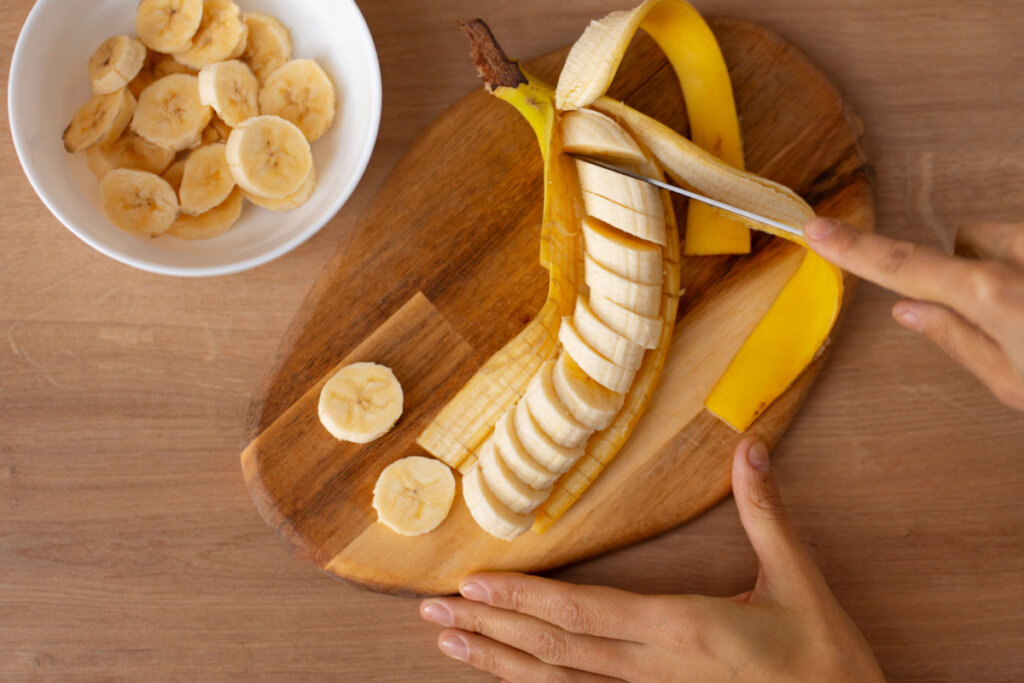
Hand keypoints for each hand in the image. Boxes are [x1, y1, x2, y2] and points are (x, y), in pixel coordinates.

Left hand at [419, 437, 883, 681]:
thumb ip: (766, 514)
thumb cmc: (826, 663)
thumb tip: (750, 448)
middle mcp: (654, 671)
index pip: (586, 611)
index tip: (472, 585)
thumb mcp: (800, 582)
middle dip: (489, 629)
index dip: (524, 598)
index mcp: (684, 631)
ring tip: (449, 646)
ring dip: (499, 663)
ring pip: (560, 682)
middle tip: (429, 614)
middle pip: (556, 648)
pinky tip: (508, 676)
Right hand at [805, 218, 1023, 410]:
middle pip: (967, 242)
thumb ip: (957, 339)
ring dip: (1015, 268)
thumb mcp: (1014, 381)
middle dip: (974, 271)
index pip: (902, 266)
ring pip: (1008, 240)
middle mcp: (1019, 253)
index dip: (854, 249)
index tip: (817, 230)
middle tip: (1007, 317)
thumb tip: (908, 311)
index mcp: (990, 294)